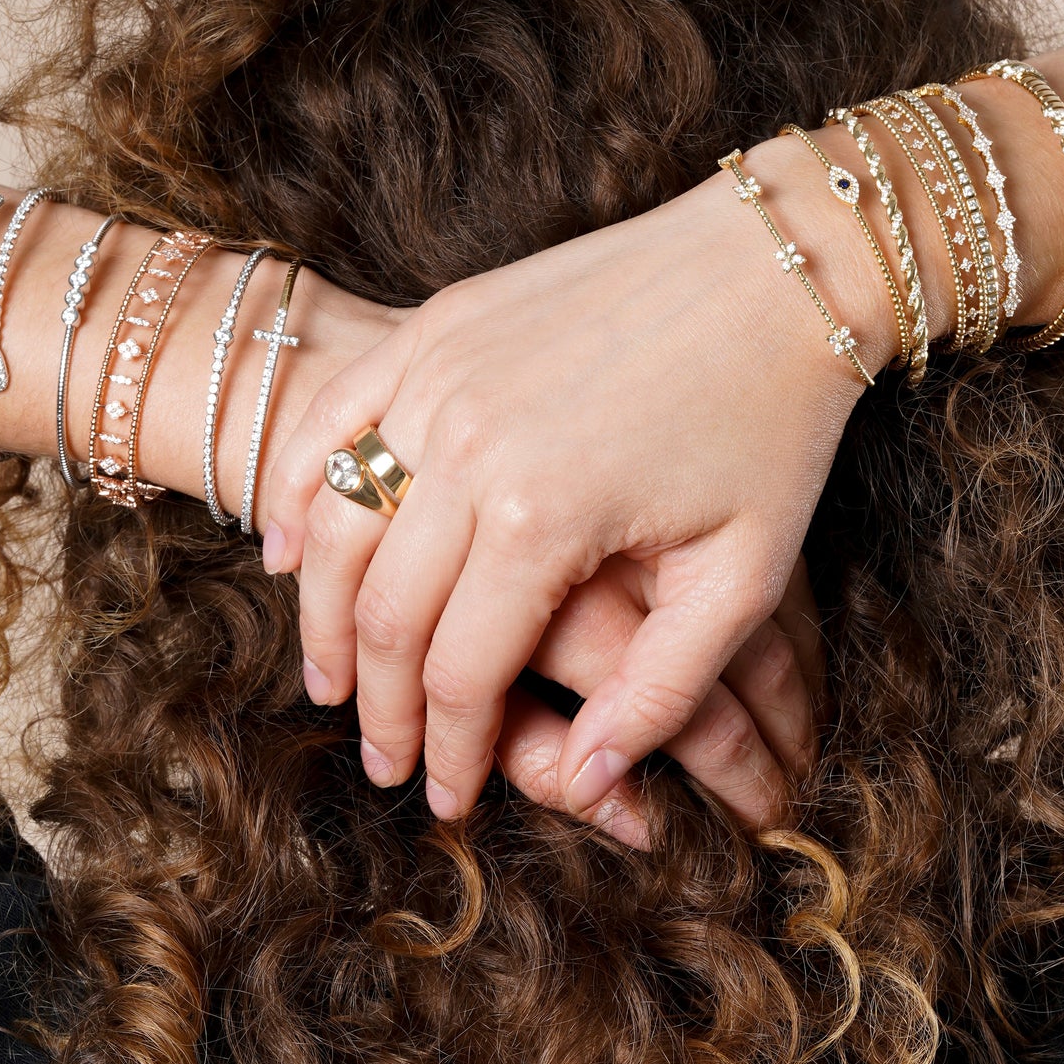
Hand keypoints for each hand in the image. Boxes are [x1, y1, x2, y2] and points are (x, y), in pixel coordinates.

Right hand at [260, 131, 885, 827]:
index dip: (448, 749)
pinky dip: (302, 490)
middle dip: (379, 705)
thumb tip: (592, 777)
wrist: (772, 266)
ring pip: (341, 523)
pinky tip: (290, 548)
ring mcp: (441, 375)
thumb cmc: (770, 423)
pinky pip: (336, 419)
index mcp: (545, 517)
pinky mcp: (437, 325)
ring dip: (322, 615)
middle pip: (386, 611)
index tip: (446, 797)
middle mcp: (469, 445)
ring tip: (329, 680)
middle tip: (382, 760)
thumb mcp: (743, 574)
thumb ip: (662, 690)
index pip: (462, 670)